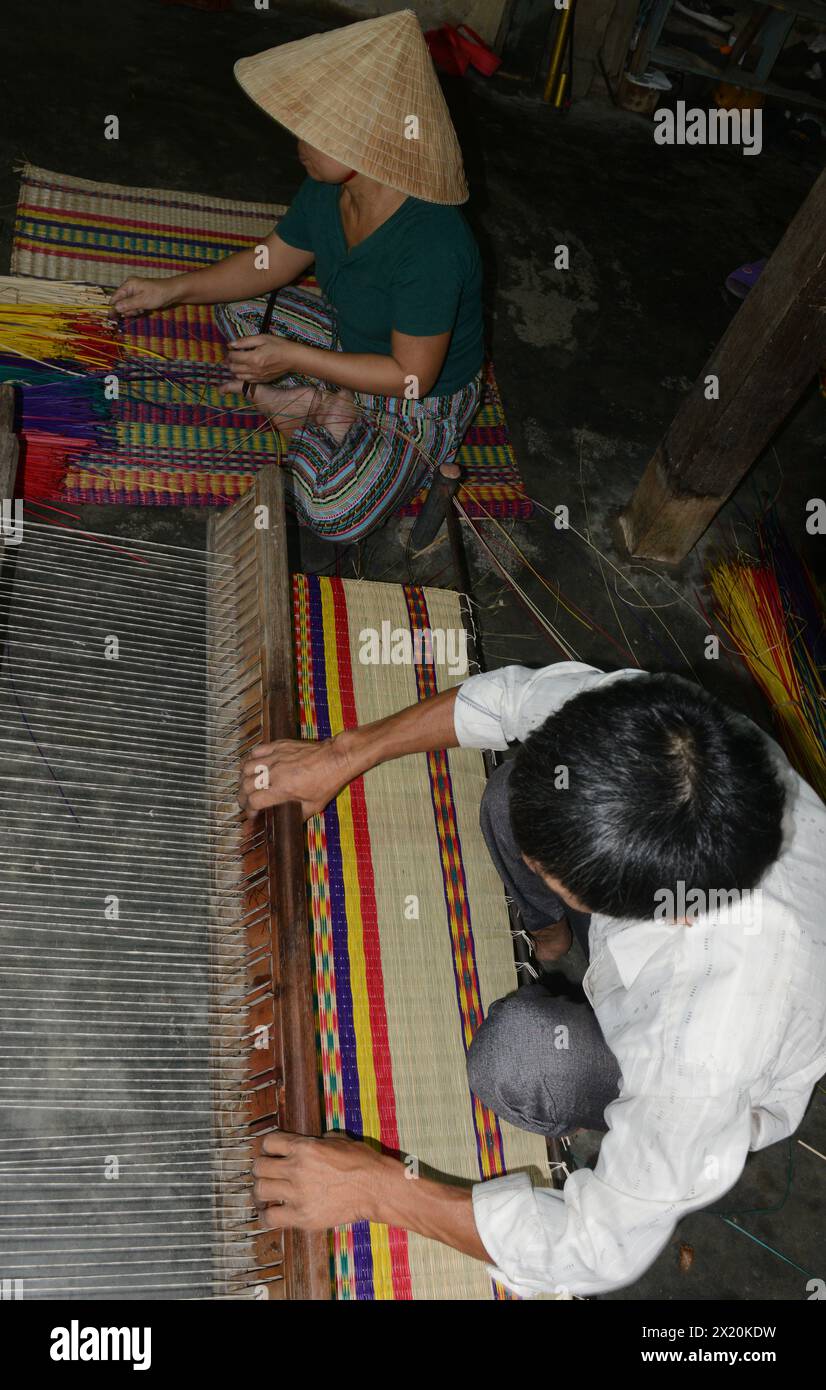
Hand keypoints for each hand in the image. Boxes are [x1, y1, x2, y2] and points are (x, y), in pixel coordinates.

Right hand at [110, 276, 177, 316]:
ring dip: (133, 310)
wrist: (172, 292)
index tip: (112, 317)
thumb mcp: (142, 301)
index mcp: (128, 285)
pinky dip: (138, 309)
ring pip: (128, 305)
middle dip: (127, 309)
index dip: (113, 307)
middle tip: (136, 311)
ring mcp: (135, 292)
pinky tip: (144, 309)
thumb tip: (115, 308)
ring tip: (142, 309)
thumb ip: (128, 305)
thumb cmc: (157, 294)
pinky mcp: (140, 297)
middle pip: (121, 302)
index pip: (115, 297)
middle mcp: (130, 287)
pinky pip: (135, 305)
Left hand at [223, 333, 297, 389]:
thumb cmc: (279, 345)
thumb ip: (245, 341)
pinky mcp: (262, 380)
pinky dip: (243, 375)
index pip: (233, 357)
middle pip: (233, 368)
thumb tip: (231, 344)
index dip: (229, 352)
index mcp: (253, 358)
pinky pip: (247, 380)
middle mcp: (254, 369)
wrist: (292, 358)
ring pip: (238, 376)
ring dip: (235, 369)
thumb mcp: (262, 338)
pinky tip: (246, 369)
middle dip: (230, 361)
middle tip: (233, 355)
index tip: (231, 348)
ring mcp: (258, 377)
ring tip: (238, 362)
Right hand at [238, 735, 352, 821]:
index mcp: (283, 789)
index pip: (254, 801)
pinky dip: (251, 760)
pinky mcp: (279, 746)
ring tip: (246, 786)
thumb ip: (297, 815)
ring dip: (243, 779)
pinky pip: (256, 751)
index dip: (249, 810)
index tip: (252, 814)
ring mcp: (275, 757)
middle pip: (246, 786)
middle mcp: (275, 772)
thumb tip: (287, 823)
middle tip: (245, 803)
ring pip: (246, 767)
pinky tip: (253, 767)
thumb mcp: (314, 806)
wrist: (335, 758)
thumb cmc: (327, 782)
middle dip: (242, 797)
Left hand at [253, 1131, 390, 1230]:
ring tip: (267, 1195)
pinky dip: (266, 1216)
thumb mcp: (338, 1140)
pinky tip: (272, 1213)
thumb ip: (317, 1141)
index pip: (268, 1142)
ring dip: (261, 1191)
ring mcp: (298, 1193)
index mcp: (304, 1147)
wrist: (375, 1188)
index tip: (270, 1154)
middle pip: (259, 1167)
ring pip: (260, 1190)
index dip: (268, 1148)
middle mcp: (296, 1168)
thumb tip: (308, 1143)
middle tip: (267, 1175)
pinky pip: (270, 1218)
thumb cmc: (362, 1162)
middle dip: (261, 1169)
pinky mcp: (302, 1216)